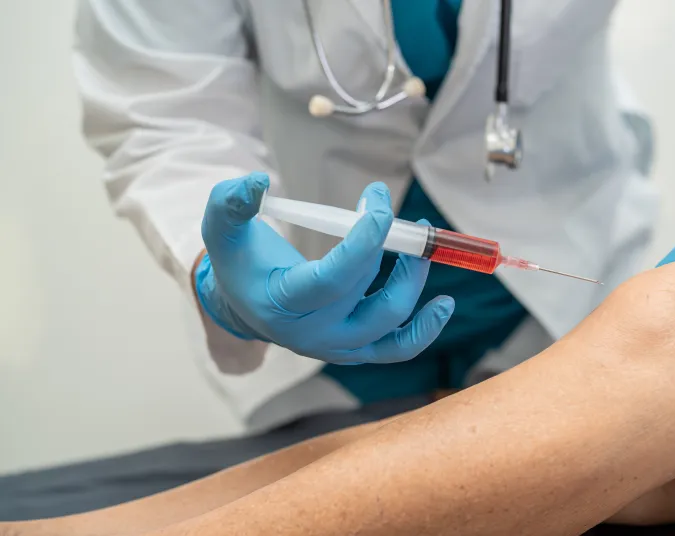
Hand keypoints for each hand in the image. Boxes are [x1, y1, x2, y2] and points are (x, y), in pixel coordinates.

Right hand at [195, 172, 453, 363]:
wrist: (244, 306)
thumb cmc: (239, 262)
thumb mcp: (223, 229)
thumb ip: (231, 202)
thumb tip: (258, 181)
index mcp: (282, 306)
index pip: (332, 279)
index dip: (363, 243)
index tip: (379, 206)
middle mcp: (312, 334)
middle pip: (367, 296)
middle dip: (387, 246)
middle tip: (385, 205)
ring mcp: (338, 347)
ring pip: (390, 322)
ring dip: (413, 281)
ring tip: (421, 244)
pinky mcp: (357, 351)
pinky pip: (398, 348)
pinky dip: (425, 329)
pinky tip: (444, 304)